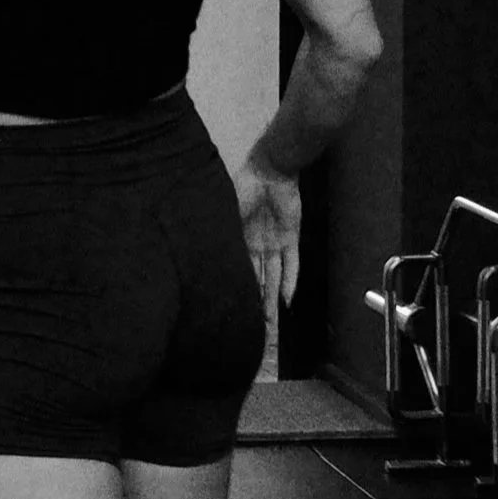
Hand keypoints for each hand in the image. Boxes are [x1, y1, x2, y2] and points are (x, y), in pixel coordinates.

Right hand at [235, 150, 300, 326]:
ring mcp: (275, 245)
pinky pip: (292, 264)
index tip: (232, 313)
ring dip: (272, 299)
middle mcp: (256, 247)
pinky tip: (288, 300)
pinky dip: (291, 281)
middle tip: (255, 329)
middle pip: (257, 281)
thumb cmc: (245, 187)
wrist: (271, 170)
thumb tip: (204, 254)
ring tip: (271, 322)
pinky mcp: (291, 239)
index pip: (239, 273)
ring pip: (274, 278)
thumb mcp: (227, 212)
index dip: (238, 292)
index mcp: (239, 241)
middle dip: (256, 305)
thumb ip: (222, 233)